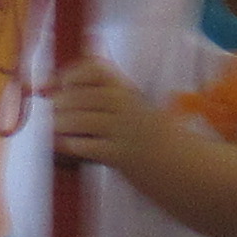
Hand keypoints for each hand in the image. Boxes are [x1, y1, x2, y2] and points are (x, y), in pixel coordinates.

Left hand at [47, 57, 168, 177]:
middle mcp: (126, 106)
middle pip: (80, 95)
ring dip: (61, 124)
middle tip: (53, 110)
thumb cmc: (156, 139)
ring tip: (56, 128)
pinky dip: (70, 145)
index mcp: (130, 91)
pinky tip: (65, 146)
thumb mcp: (137, 109)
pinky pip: (85, 146)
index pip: (96, 69)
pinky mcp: (120, 156)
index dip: (72, 73)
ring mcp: (124, 131)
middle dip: (60, 103)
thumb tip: (63, 87)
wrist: (184, 166)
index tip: (60, 83)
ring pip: (78, 120)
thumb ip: (108, 97)